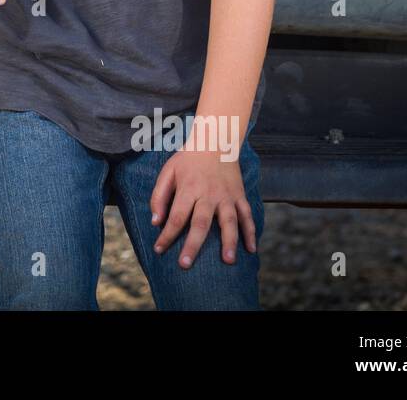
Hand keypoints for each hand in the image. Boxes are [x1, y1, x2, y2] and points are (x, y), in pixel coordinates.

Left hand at [150, 133, 256, 268]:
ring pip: (229, 222)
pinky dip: (251, 232)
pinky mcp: (239, 196)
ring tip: (228, 261)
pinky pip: (247, 216)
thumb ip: (159, 196)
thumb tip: (155, 222)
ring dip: (229, 242)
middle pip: (200, 223)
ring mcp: (226, 196)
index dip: (166, 235)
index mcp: (188, 189)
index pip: (176, 217)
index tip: (158, 249)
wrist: (215, 141)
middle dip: (193, 245)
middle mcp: (208, 194)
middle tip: (185, 264)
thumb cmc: (188, 159)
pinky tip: (251, 249)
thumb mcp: (168, 172)